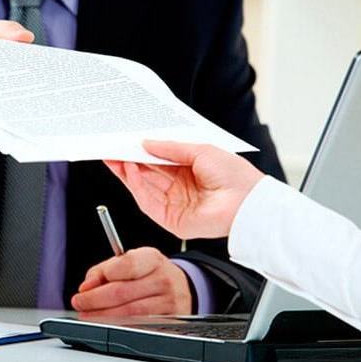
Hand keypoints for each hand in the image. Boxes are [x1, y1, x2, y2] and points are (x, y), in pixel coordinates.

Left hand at [71, 247, 191, 316]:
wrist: (182, 288)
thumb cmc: (149, 274)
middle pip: (123, 292)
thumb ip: (104, 270)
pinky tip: (107, 324)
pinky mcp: (169, 322)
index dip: (102, 276)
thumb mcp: (130, 262)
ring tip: (87, 315)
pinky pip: (138, 326)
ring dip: (103, 316)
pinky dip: (118, 326)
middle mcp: (163, 279)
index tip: (84, 287)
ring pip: (129, 313)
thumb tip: (86, 286)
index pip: (126, 264)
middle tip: (79, 303)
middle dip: (94, 300)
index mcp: (152, 259)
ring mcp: (169, 302)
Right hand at [104, 141, 263, 239]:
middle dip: (128, 161)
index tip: (124, 142)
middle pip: (146, 174)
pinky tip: (130, 171)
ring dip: (127, 172)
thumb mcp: (200, 150)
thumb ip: (170, 147)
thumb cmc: (234, 176)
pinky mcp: (169, 219)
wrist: (248, 204)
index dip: (140, 151)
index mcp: (188, 170)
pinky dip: (136, 186)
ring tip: (115, 157)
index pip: (157, 160)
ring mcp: (173, 204)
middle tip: (111, 148)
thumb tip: (146, 142)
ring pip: (142, 187)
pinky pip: (146, 201)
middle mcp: (179, 187)